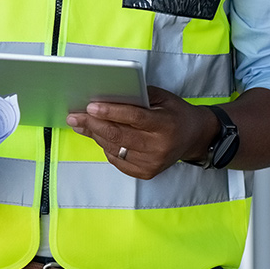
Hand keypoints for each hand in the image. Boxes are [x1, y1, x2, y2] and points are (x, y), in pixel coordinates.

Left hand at [64, 85, 218, 179]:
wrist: (194, 137)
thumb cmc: (174, 113)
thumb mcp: (161, 97)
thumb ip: (136, 95)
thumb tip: (104, 96)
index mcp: (166, 125)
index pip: (134, 118)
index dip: (111, 112)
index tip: (90, 106)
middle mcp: (160, 147)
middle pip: (118, 135)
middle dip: (93, 124)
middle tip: (75, 116)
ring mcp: (153, 162)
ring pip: (114, 148)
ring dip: (94, 135)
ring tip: (82, 123)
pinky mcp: (146, 173)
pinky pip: (116, 160)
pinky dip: (104, 147)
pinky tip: (99, 136)